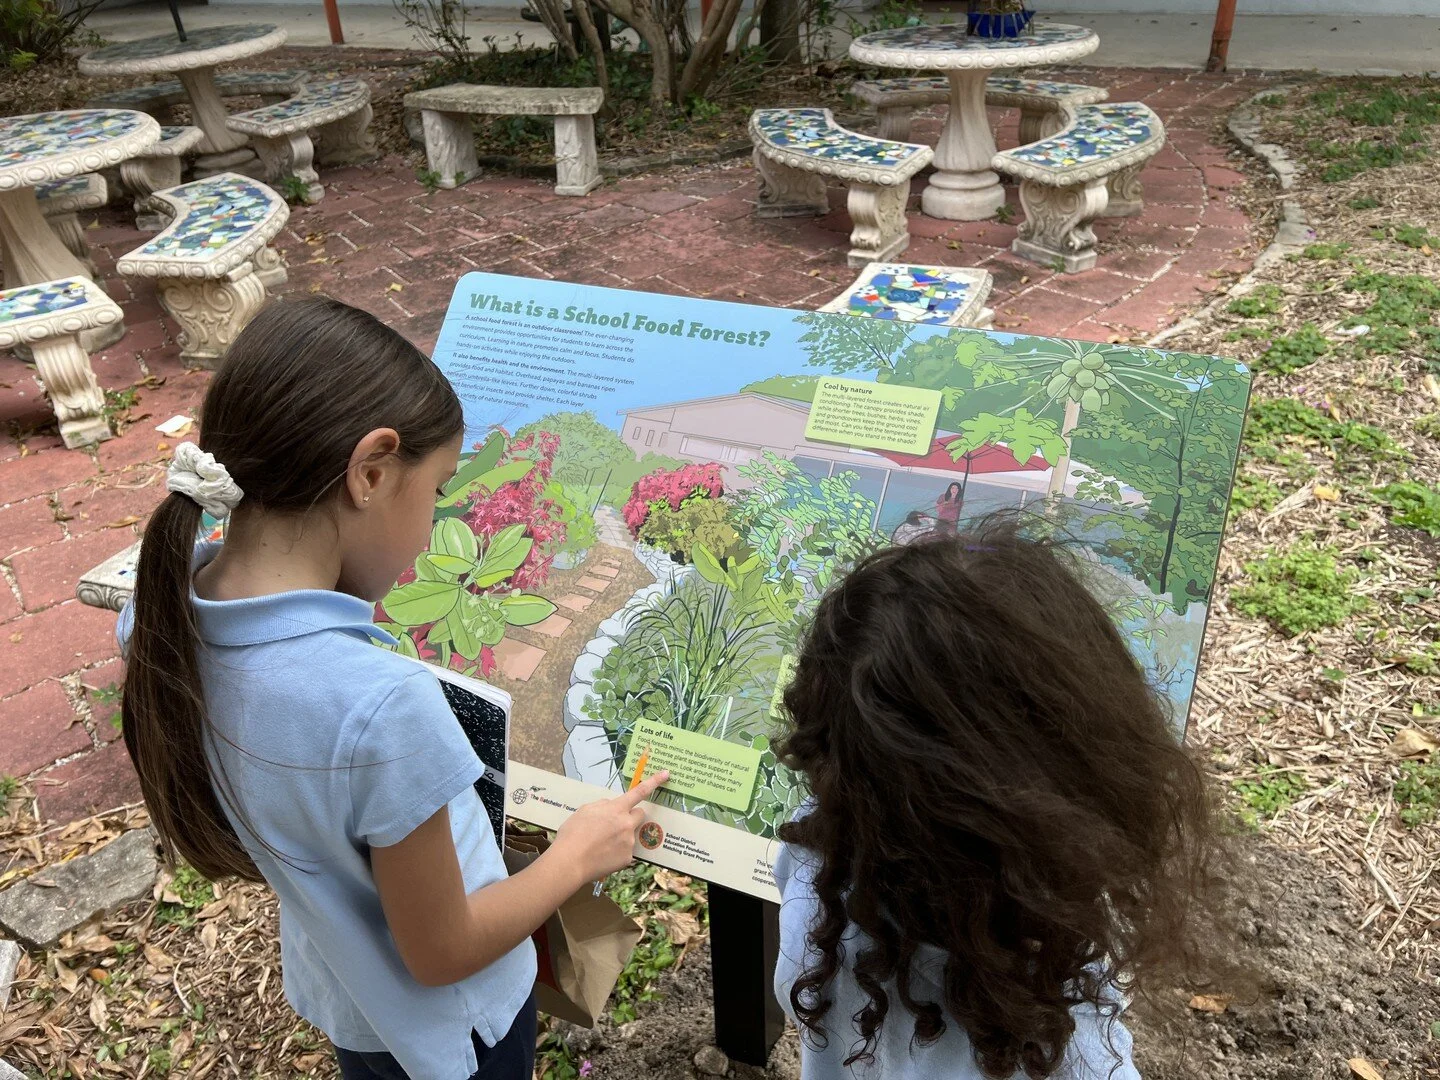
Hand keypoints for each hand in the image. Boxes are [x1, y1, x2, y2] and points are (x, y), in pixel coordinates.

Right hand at [553, 772, 669, 884]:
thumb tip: (611, 807)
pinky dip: (616, 853)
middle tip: (615, 823)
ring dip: (620, 836)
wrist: (570, 862)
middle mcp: (626, 824)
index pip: (639, 792)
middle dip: (631, 816)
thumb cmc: (572, 834)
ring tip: (600, 844)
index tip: (666, 774)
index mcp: (616, 809)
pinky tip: (602, 856)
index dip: (654, 781)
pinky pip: (625, 851)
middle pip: (639, 814)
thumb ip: (602, 806)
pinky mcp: (627, 859)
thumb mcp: (585, 810)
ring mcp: (629, 842)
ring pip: (629, 834)